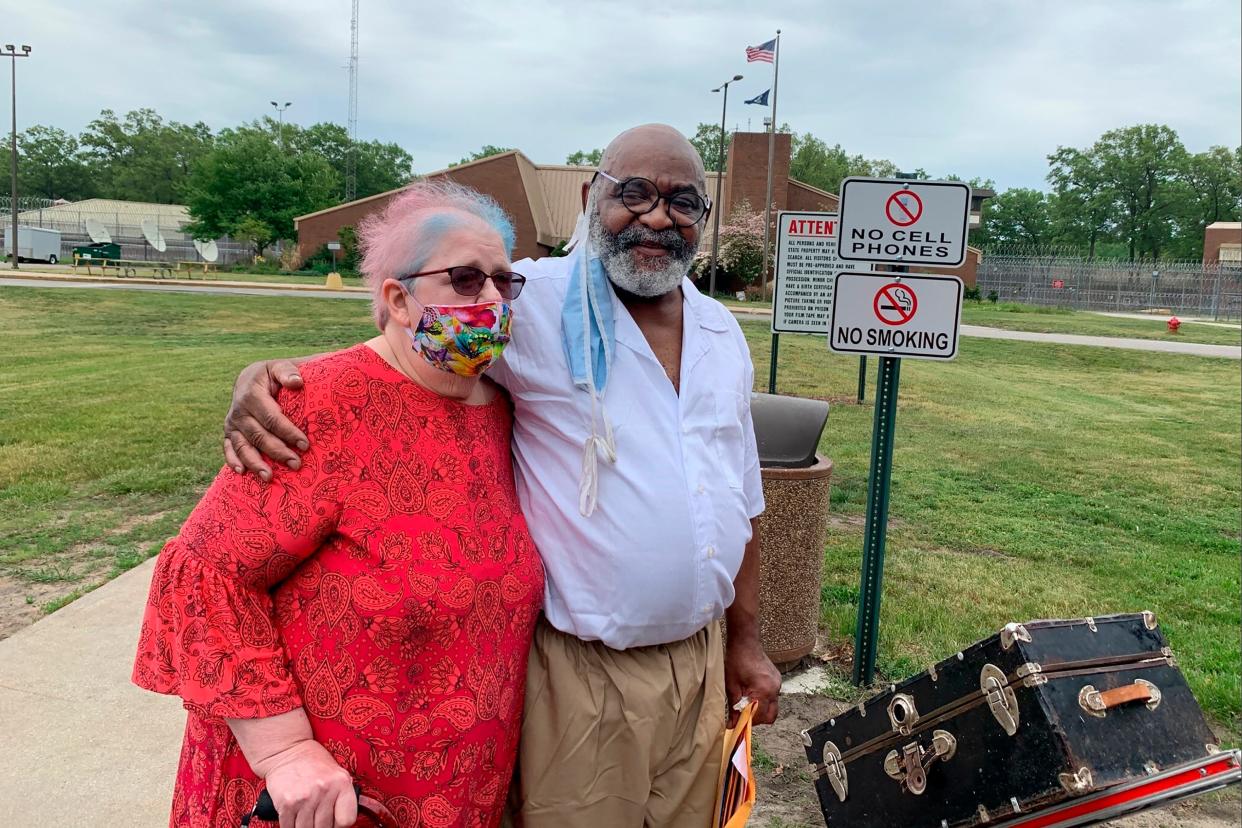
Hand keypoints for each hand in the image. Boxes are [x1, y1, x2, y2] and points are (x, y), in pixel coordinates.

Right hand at [223, 359, 307, 480]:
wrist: (252, 378)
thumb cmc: (273, 375)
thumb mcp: (280, 367)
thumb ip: (288, 372)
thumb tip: (297, 382)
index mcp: (251, 394)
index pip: (271, 417)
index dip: (288, 432)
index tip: (305, 444)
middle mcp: (238, 411)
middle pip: (259, 435)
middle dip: (278, 451)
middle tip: (296, 464)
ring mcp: (232, 423)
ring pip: (242, 446)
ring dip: (255, 463)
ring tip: (269, 477)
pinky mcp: (229, 432)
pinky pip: (228, 449)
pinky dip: (232, 461)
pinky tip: (242, 473)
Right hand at [255, 739, 356, 827]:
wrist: (288, 750)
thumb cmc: (314, 763)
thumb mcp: (337, 774)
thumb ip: (342, 796)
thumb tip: (343, 823)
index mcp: (341, 783)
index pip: (347, 820)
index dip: (339, 825)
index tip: (334, 823)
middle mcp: (324, 790)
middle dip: (322, 826)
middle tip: (318, 819)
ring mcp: (304, 798)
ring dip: (306, 827)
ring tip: (306, 818)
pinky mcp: (286, 803)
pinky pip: (289, 827)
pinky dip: (291, 827)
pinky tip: (294, 818)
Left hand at [724, 634, 780, 726]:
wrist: (745, 642)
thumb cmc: (736, 661)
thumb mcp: (731, 686)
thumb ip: (734, 707)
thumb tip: (732, 724)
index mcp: (763, 691)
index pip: (759, 717)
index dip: (747, 722)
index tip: (737, 724)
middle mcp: (774, 689)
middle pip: (770, 716)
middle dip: (757, 720)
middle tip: (742, 715)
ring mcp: (777, 684)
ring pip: (772, 707)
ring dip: (760, 709)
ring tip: (746, 702)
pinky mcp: (777, 679)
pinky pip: (773, 696)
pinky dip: (763, 700)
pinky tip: (751, 693)